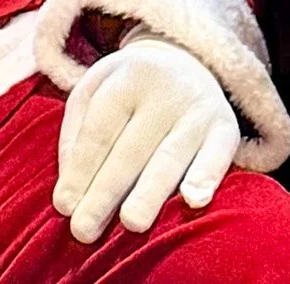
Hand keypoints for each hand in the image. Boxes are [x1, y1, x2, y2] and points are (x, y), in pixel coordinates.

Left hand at [52, 36, 239, 243]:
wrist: (186, 60)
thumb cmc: (128, 90)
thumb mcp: (96, 90)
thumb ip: (77, 132)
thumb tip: (71, 183)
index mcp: (127, 77)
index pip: (99, 131)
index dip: (80, 170)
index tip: (64, 206)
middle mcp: (165, 90)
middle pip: (131, 148)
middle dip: (105, 192)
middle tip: (84, 230)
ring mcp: (199, 108)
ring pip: (170, 156)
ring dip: (150, 193)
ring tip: (130, 223)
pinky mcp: (226, 127)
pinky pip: (218, 154)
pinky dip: (207, 176)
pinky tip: (194, 200)